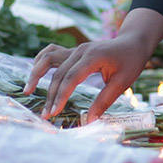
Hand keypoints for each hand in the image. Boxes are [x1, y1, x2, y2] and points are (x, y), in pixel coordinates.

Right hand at [23, 8, 162, 119]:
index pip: (71, 77)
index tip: (54, 112)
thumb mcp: (122, 82)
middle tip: (45, 115)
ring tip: (28, 90)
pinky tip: (35, 73)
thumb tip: (89, 120)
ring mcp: (75, 49)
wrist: (134, 42)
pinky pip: (52, 52)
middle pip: (58, 73)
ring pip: (49, 58)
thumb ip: (105, 100)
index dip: (61, 96)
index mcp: (93, 56)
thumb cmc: (131, 61)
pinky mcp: (74, 51)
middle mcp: (80, 51)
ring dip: (37, 73)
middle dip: (50, 95)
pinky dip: (41, 61)